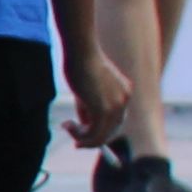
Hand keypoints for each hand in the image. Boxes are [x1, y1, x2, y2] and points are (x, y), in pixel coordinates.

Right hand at [59, 38, 135, 156]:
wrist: (81, 50)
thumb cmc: (79, 61)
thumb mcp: (87, 86)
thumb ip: (89, 104)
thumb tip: (83, 123)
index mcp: (124, 92)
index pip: (115, 119)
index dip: (99, 128)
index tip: (80, 129)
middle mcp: (124, 101)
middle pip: (111, 130)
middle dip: (91, 138)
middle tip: (75, 141)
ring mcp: (116, 107)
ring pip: (101, 135)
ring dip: (82, 137)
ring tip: (67, 127)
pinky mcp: (104, 110)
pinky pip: (93, 134)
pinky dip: (79, 135)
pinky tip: (67, 125)